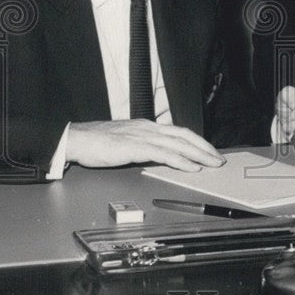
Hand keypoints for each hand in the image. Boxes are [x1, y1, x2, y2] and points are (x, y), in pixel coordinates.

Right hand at [65, 120, 225, 170]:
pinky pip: (164, 154)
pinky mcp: (135, 147)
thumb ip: (142, 147)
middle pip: (184, 136)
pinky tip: (191, 167)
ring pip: (178, 144)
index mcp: (146, 126)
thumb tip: (157, 156)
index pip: (178, 132)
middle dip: (204, 147)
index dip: (196, 141)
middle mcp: (148, 128)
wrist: (76, 139)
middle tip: (218, 159)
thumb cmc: (96, 143)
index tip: (208, 151)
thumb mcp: (125, 142)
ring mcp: (142, 136)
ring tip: (211, 163)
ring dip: (198, 155)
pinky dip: (181, 161)